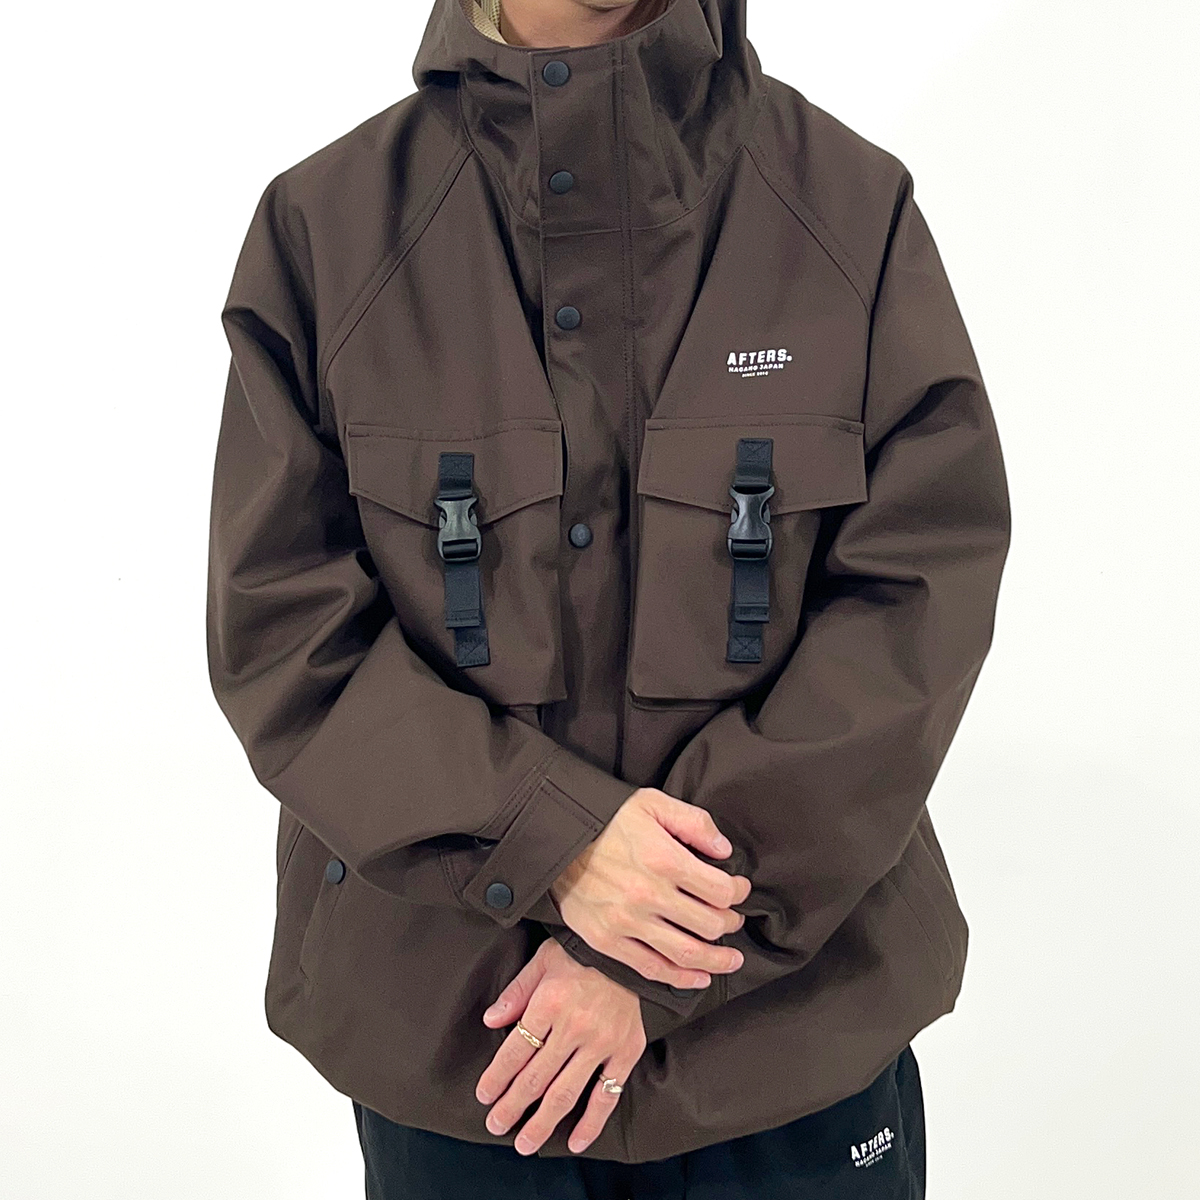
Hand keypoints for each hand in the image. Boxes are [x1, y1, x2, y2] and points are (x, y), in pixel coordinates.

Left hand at [475, 937, 644, 1155]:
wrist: (633, 949)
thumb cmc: (582, 952)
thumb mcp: (543, 960)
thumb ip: (516, 992)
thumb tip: (490, 1021)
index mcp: (549, 1003)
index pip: (516, 1051)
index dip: (497, 1078)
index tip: (484, 1096)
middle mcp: (574, 1027)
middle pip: (536, 1078)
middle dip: (512, 1106)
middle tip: (496, 1125)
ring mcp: (602, 1043)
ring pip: (566, 1093)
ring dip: (543, 1122)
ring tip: (525, 1143)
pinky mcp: (626, 1051)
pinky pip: (607, 1095)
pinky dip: (592, 1122)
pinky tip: (576, 1141)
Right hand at [549, 787, 750, 988]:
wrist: (555, 836)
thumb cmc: (607, 818)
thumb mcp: (653, 803)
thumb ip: (694, 823)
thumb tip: (725, 851)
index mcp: (665, 859)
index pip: (721, 890)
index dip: (738, 892)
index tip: (739, 890)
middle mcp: (649, 895)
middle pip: (709, 924)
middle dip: (730, 923)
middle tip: (734, 920)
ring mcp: (628, 922)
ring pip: (687, 953)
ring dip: (717, 960)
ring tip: (731, 960)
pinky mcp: (608, 940)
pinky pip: (652, 968)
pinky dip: (681, 978)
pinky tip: (699, 978)